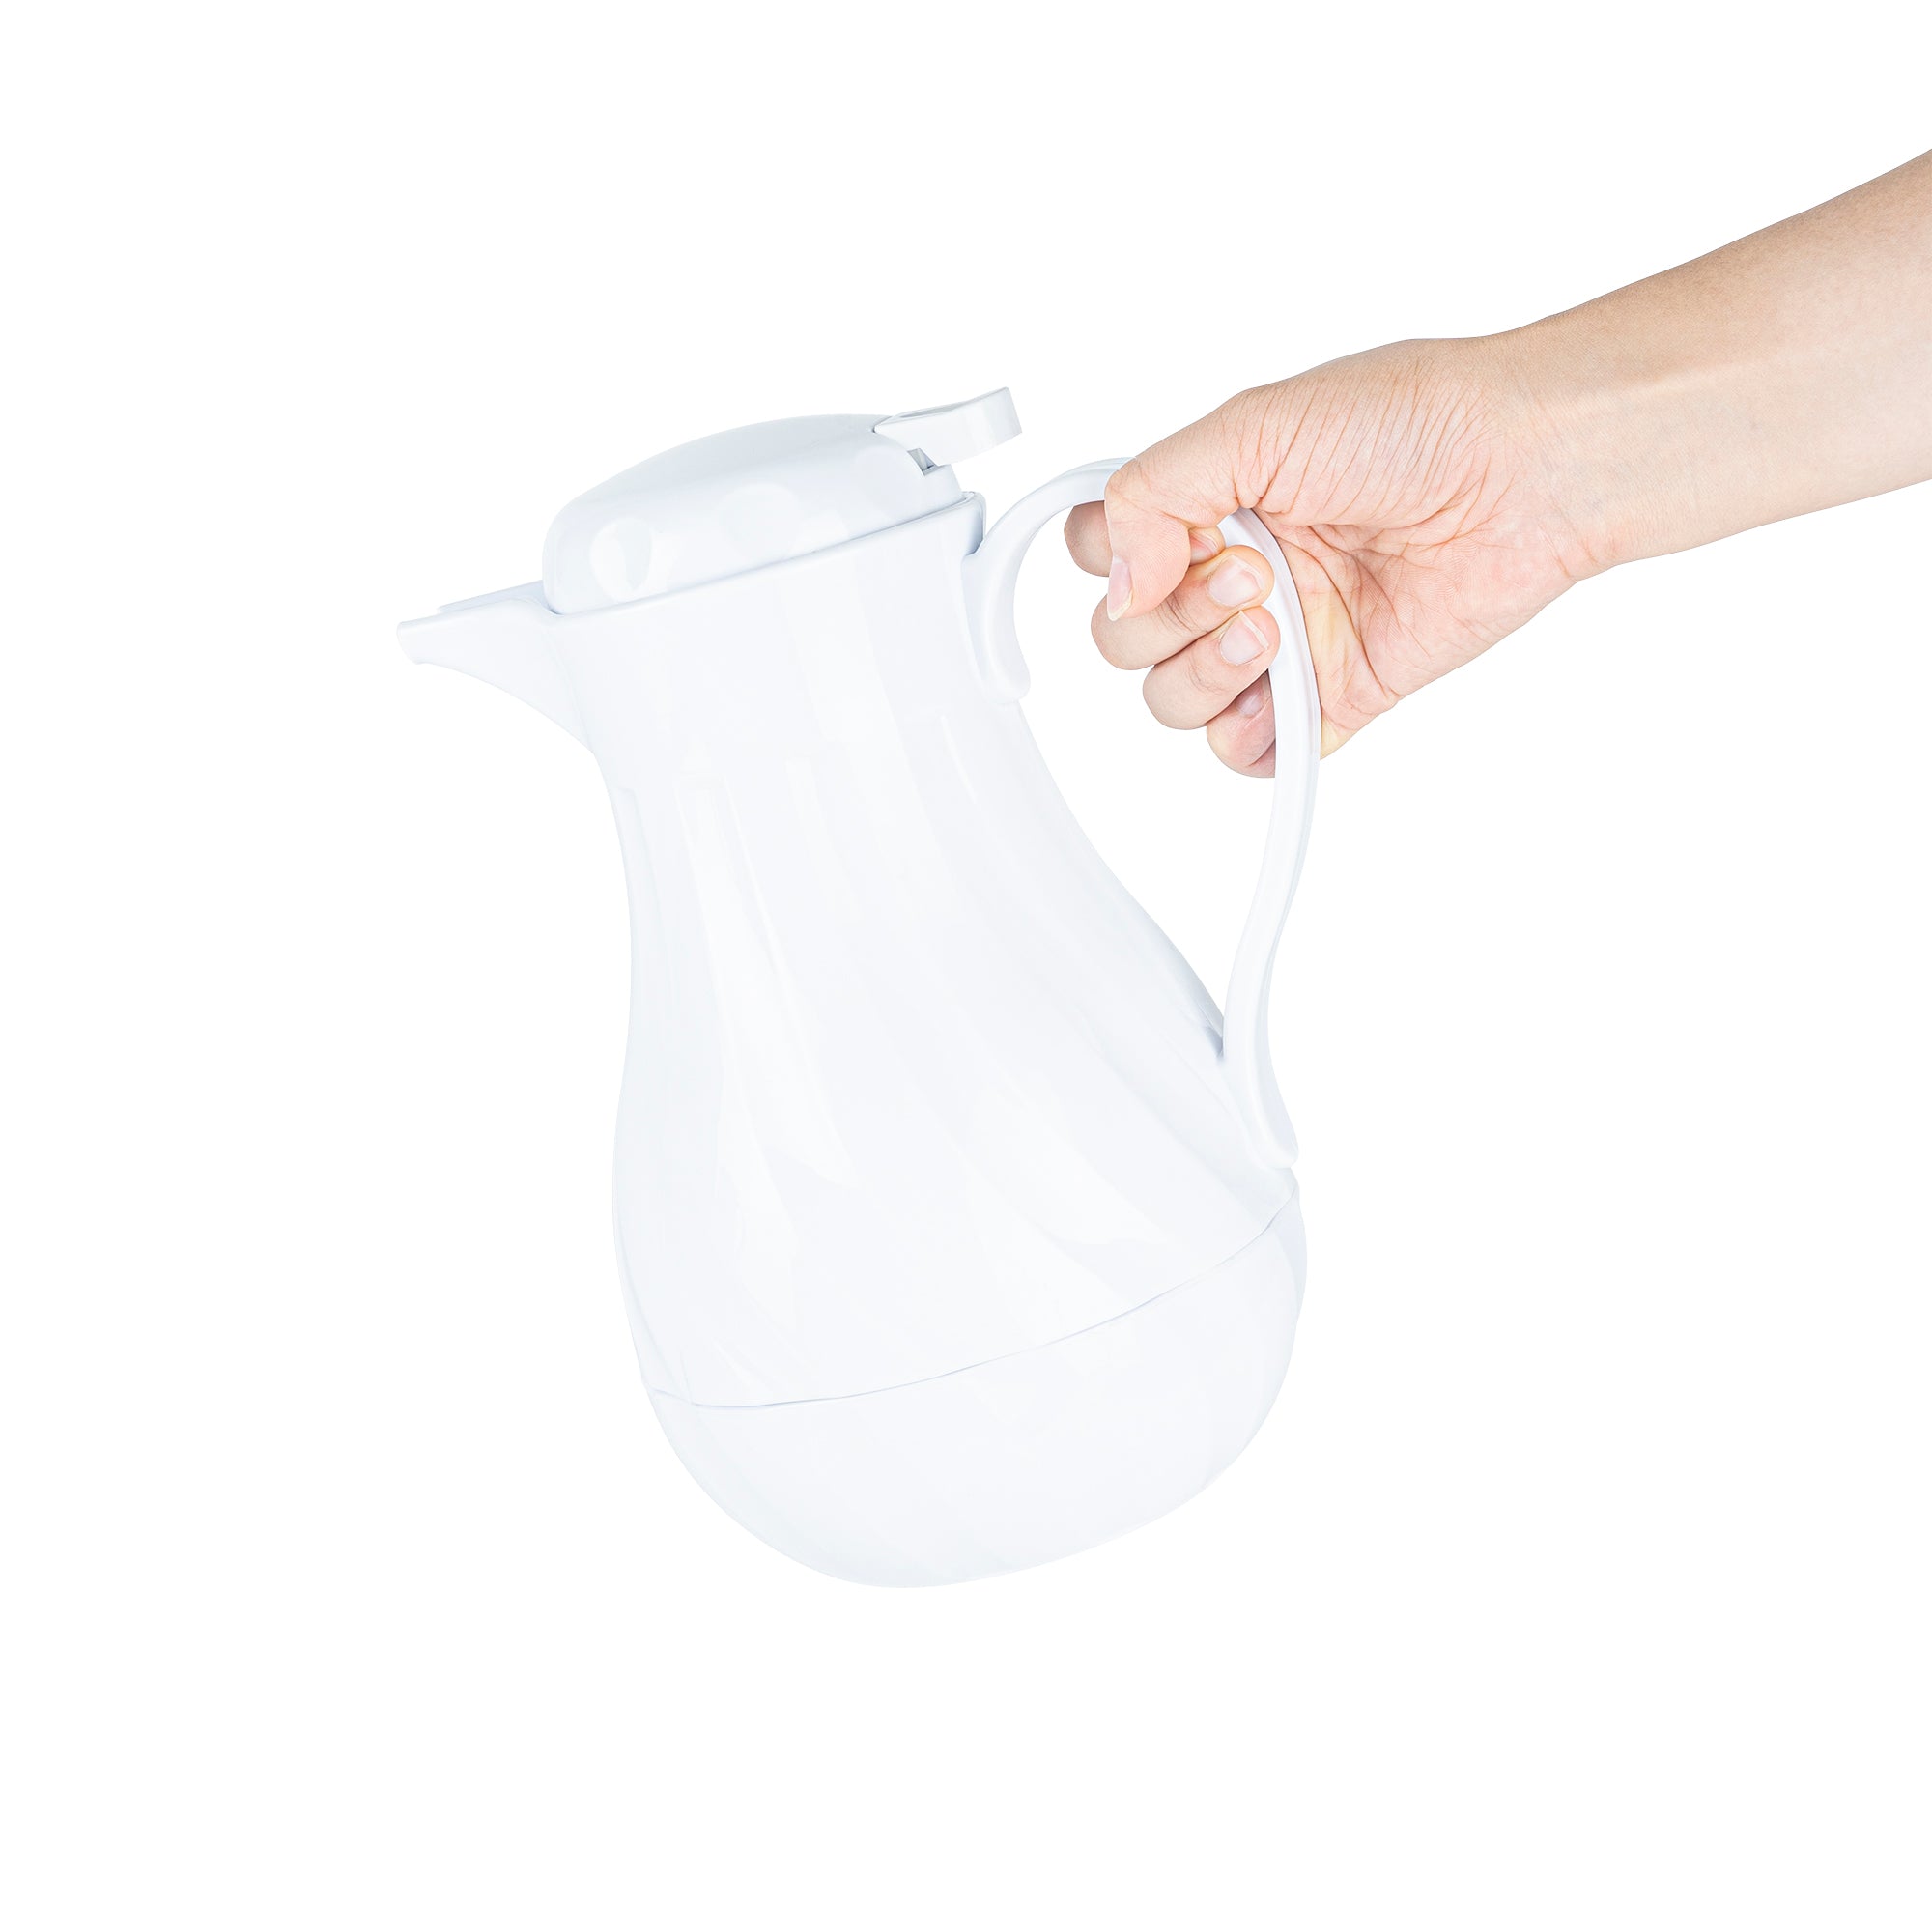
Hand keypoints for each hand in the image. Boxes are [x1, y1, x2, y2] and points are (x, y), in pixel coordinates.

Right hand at [1064, 336, 1600, 769]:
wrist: (1523, 472)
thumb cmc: (1414, 422)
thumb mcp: (1256, 423)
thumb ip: (1156, 493)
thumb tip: (1119, 585)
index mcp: (1205, 502)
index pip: (1102, 554)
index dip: (1115, 563)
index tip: (1166, 544)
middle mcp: (1232, 572)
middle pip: (1125, 639)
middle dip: (1170, 617)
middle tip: (1251, 571)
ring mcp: (1278, 638)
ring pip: (1173, 700)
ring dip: (1204, 673)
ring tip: (1277, 625)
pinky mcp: (1329, 694)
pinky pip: (1250, 752)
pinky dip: (1248, 739)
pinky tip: (1279, 692)